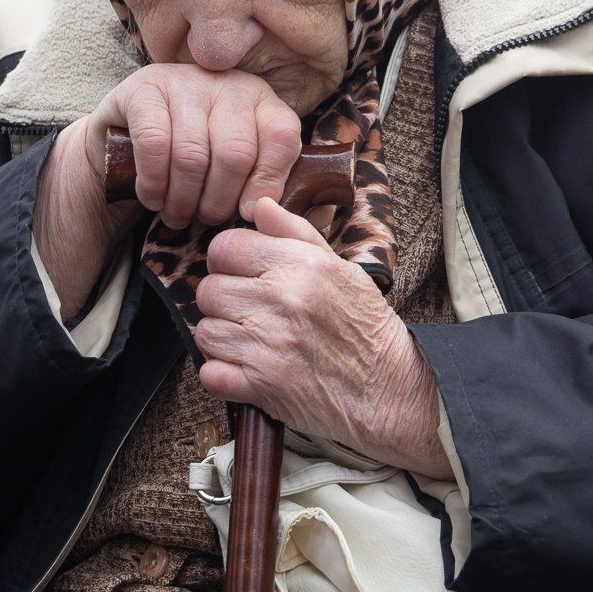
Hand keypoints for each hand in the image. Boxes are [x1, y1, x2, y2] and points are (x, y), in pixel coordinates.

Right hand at [35, 64, 302, 314]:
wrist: (129, 142)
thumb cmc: (198, 164)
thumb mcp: (241, 172)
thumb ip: (278, 191)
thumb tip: (316, 216)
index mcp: (263, 101)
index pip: (282, 136)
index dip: (269, 181)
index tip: (249, 213)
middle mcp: (229, 83)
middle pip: (235, 153)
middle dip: (219, 202)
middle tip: (206, 221)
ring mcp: (185, 81)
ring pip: (193, 155)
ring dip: (183, 201)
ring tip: (177, 215)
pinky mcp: (144, 88)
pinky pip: (154, 144)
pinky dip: (153, 184)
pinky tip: (153, 198)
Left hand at [194, 198, 449, 478]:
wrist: (387, 386)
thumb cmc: (363, 325)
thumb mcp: (339, 267)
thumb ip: (295, 232)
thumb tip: (260, 205)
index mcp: (299, 266)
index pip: (225, 247)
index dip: (228, 260)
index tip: (242, 274)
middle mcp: (282, 300)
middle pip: (208, 290)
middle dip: (223, 302)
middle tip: (249, 313)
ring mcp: (269, 345)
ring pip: (205, 332)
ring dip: (222, 339)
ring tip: (250, 341)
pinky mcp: (262, 386)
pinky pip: (209, 375)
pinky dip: (220, 375)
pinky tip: (244, 370)